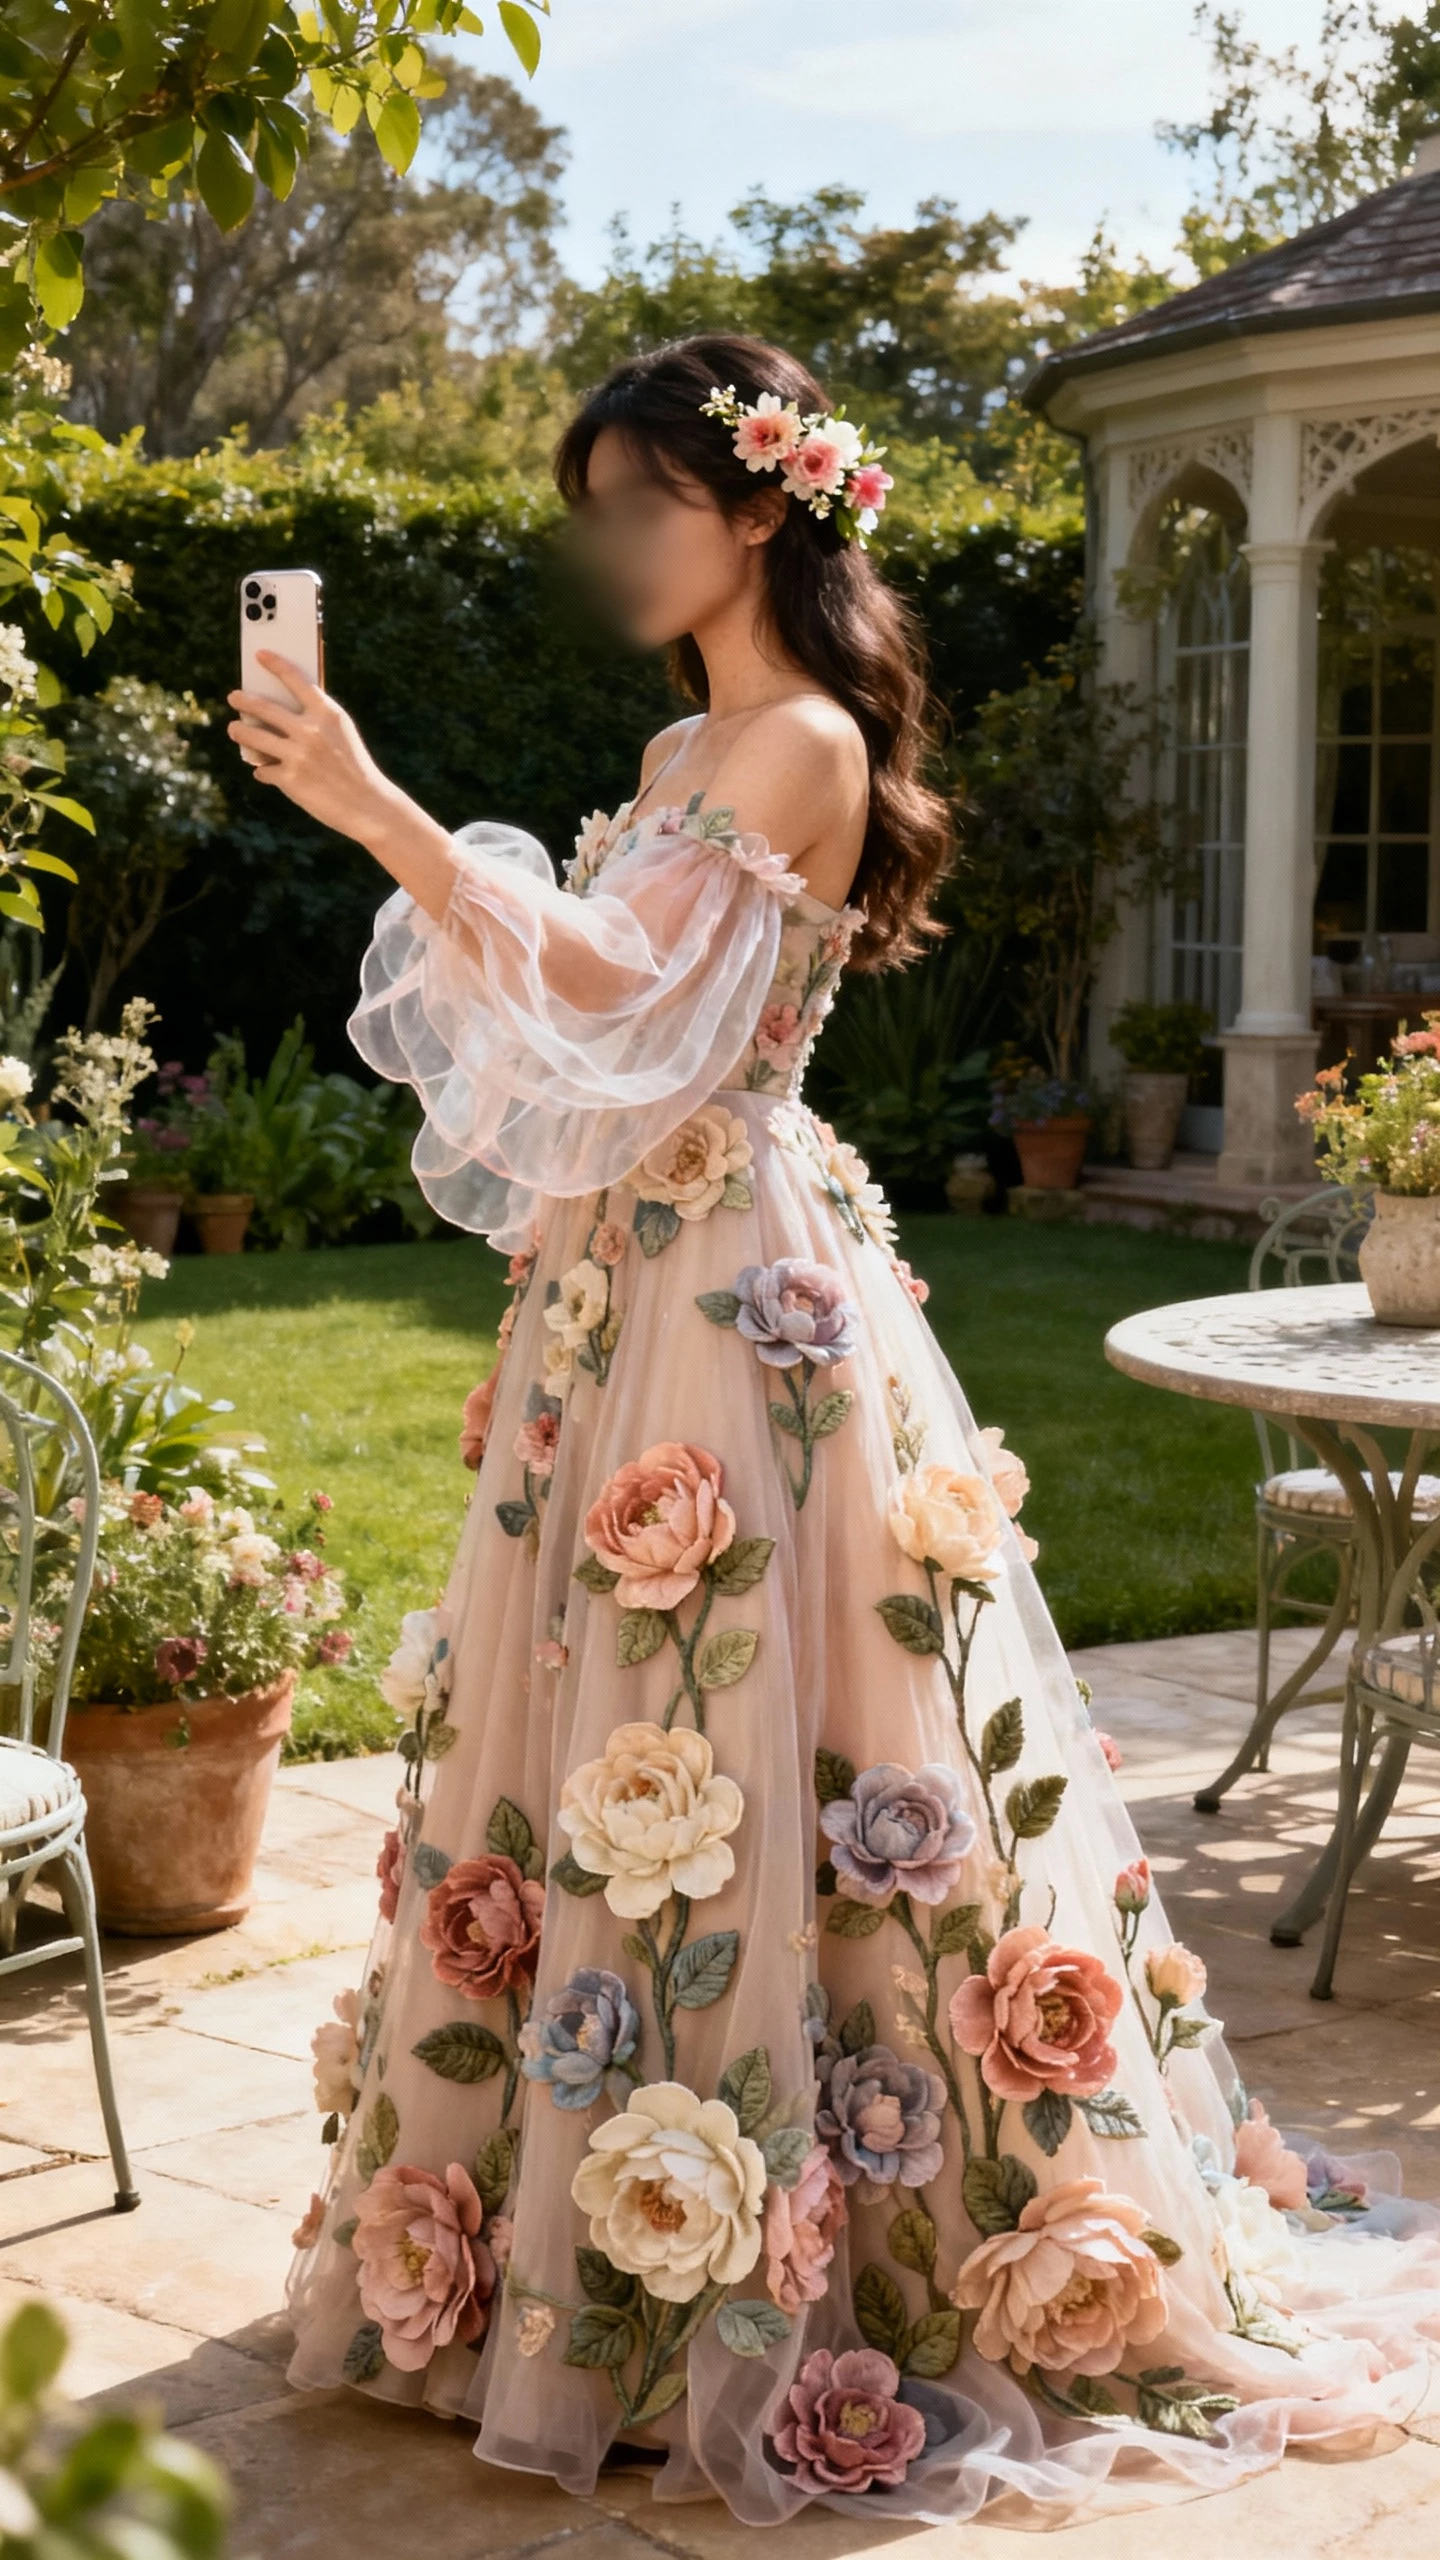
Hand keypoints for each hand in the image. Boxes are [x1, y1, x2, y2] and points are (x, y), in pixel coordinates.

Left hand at [226, 654, 397, 844]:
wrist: (368, 805)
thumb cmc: (353, 766)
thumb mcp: (341, 734)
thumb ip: (314, 719)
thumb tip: (273, 713)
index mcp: (328, 714)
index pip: (296, 680)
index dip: (276, 664)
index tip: (260, 654)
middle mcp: (311, 731)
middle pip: (264, 707)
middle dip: (243, 700)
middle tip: (233, 696)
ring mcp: (298, 755)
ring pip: (253, 736)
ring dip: (239, 731)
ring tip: (234, 729)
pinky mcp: (289, 780)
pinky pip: (263, 770)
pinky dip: (263, 771)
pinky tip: (265, 772)